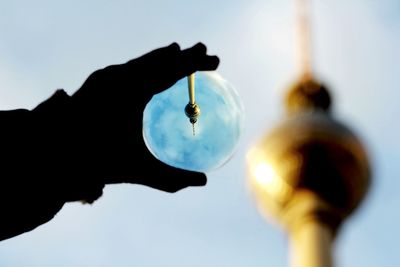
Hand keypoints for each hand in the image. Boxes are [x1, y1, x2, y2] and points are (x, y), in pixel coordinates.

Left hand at [69, 43, 218, 191]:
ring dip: (163, 57)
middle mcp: (119, 78)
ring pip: (143, 61)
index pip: (172, 71)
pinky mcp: (97, 81)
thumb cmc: (95, 162)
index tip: (215, 61)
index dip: (195, 64)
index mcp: (133, 93)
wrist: (52, 154)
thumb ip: (171, 179)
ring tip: (179, 51)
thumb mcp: (138, 171)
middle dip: (184, 55)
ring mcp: (106, 77)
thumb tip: (203, 182)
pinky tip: (149, 67)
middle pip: (160, 60)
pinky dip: (145, 64)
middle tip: (204, 51)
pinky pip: (128, 67)